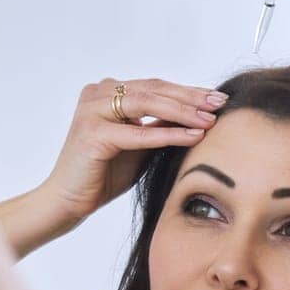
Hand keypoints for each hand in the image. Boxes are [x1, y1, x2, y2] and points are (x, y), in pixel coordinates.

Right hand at [40, 78, 225, 224]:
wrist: (68, 202)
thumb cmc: (103, 175)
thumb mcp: (139, 144)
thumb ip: (160, 126)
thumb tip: (200, 114)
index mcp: (105, 92)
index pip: (155, 87)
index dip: (187, 92)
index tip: (216, 99)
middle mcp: (97, 94)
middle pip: (154, 90)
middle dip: (190, 98)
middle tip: (220, 103)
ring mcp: (92, 111)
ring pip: (148, 104)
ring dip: (183, 112)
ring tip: (211, 120)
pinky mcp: (93, 133)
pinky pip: (139, 132)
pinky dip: (168, 134)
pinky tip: (193, 136)